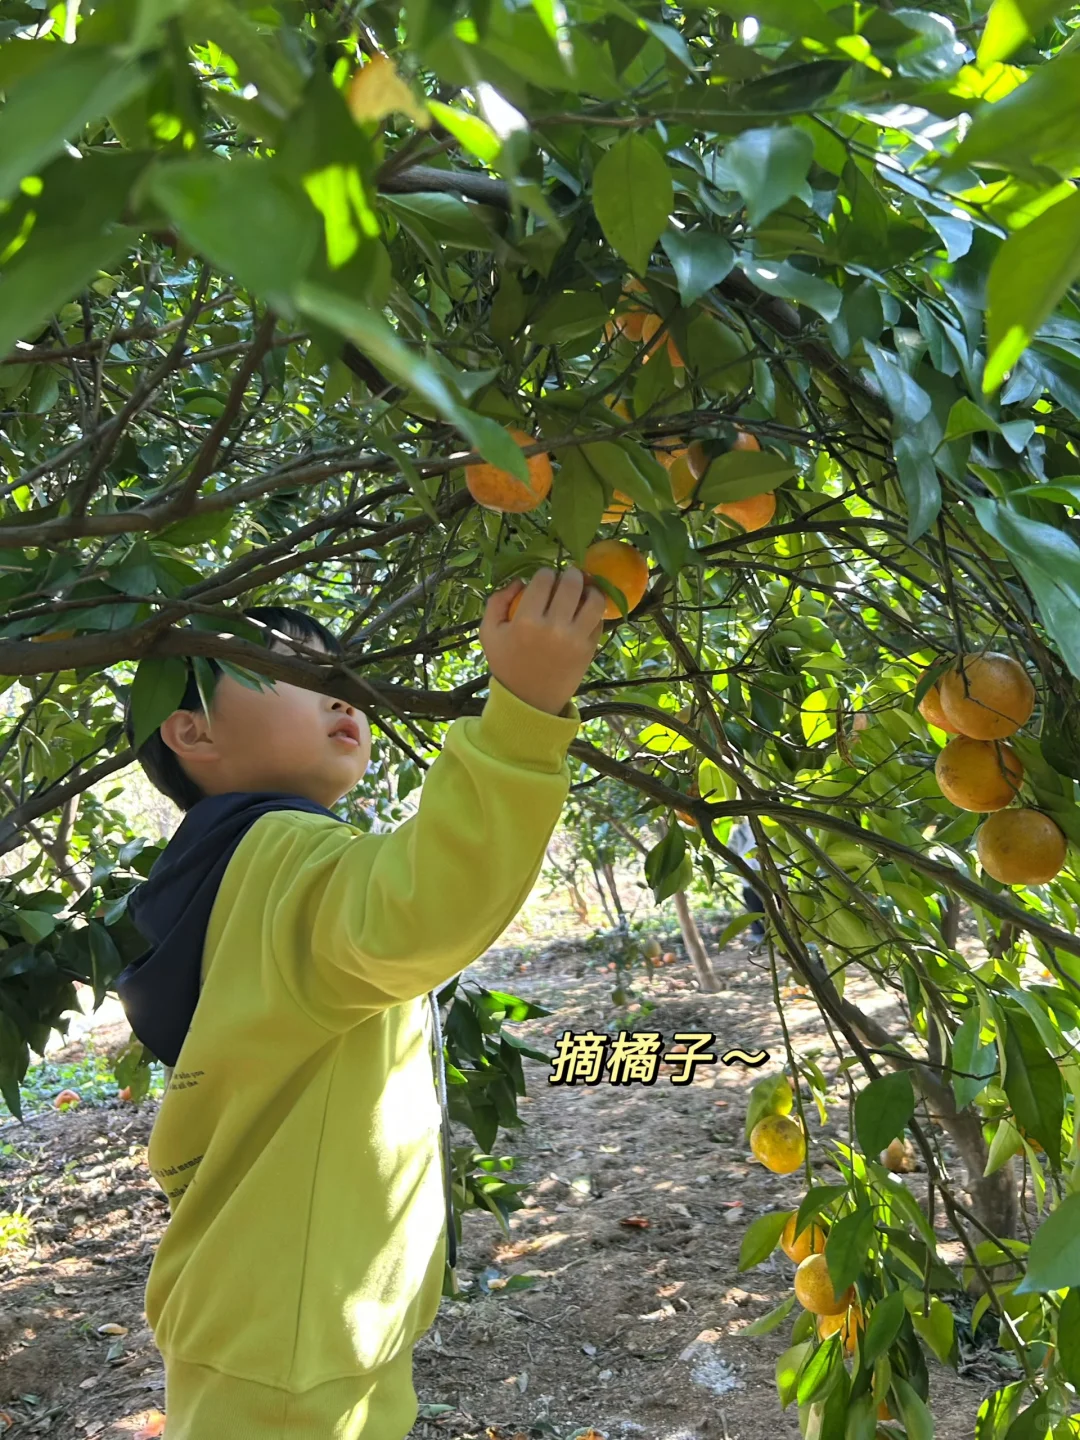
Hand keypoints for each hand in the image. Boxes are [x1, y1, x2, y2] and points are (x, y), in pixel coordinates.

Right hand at [480, 567, 606, 715]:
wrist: (529, 701)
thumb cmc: (506, 664)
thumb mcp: (489, 633)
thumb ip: (497, 601)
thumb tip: (520, 581)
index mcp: (526, 620)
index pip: (544, 579)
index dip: (546, 573)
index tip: (545, 578)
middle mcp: (554, 627)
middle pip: (572, 584)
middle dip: (572, 574)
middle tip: (569, 576)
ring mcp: (575, 639)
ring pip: (595, 600)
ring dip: (591, 590)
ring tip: (584, 591)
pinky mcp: (589, 649)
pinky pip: (599, 621)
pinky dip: (594, 612)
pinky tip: (585, 612)